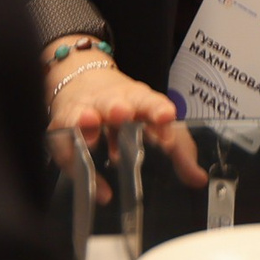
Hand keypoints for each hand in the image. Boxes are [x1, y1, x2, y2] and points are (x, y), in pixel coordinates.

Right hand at [49, 58, 206, 189]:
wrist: (83, 79)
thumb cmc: (127, 106)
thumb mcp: (156, 122)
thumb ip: (180, 152)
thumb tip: (198, 179)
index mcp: (138, 99)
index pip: (150, 101)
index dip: (158, 109)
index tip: (166, 116)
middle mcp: (111, 101)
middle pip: (114, 101)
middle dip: (117, 107)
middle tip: (122, 113)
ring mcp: (85, 109)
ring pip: (82, 112)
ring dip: (86, 118)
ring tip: (89, 123)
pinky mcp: (62, 124)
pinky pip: (63, 142)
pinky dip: (71, 157)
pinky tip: (82, 170)